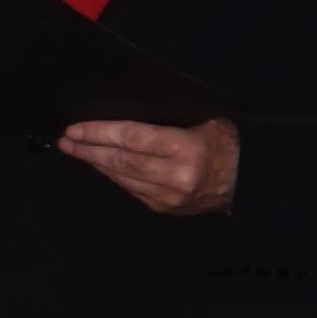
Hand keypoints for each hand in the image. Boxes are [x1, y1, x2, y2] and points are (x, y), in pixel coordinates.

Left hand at [60, 114, 240, 215]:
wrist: (251, 182)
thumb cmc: (228, 143)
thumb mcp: (206, 120)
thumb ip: (168, 118)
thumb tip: (124, 109)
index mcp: (186, 149)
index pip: (130, 138)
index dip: (98, 133)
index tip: (74, 128)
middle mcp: (175, 176)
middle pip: (120, 160)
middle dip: (88, 149)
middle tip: (65, 140)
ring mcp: (168, 196)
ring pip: (121, 177)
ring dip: (95, 163)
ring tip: (75, 150)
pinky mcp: (164, 208)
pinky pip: (130, 189)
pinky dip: (113, 176)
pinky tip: (100, 165)